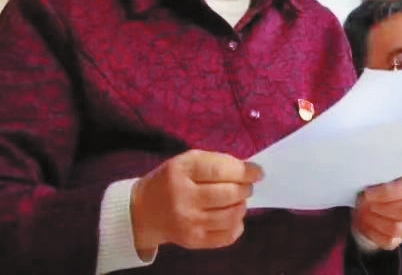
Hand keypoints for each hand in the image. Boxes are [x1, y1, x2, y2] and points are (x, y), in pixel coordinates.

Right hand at [130, 149, 262, 254]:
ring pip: (231, 215)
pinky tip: (232, 217)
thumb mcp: (186, 162)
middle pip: (228, 194)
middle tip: (246, 186)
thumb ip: (216, 162)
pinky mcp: (193, 240)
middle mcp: (182, 197)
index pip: (219, 170)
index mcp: (181, 171)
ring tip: (238, 200)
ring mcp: (188, 221)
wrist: (144, 211)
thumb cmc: (172, 180)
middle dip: (245, 188)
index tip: (257, 172)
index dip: (244, 171)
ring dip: (242, 206)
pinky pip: (227, 236)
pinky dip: (237, 225)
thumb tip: (250, 171)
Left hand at [352, 172, 401, 250]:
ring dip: (373, 219)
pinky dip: (372, 232)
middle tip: (362, 200)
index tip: (368, 192)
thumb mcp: (378, 171)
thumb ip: (378, 171)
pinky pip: (388, 241)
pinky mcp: (399, 237)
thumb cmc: (376, 181)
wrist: (371, 195)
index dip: (386, 192)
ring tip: (361, 209)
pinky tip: (363, 221)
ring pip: (396, 227)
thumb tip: (368, 170)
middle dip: (379, 206)